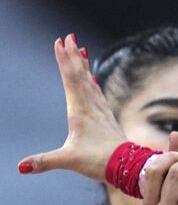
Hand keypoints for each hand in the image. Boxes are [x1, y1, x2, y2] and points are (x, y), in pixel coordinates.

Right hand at [18, 36, 125, 181]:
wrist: (129, 168)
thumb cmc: (101, 162)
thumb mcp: (69, 160)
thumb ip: (45, 162)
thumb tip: (21, 166)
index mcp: (80, 111)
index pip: (71, 80)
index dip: (65, 60)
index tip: (61, 42)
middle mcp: (91, 108)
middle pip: (81, 76)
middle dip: (74, 56)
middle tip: (70, 36)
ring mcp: (101, 112)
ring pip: (90, 83)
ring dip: (83, 66)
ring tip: (81, 51)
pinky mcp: (106, 119)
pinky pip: (97, 95)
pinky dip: (92, 83)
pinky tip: (93, 79)